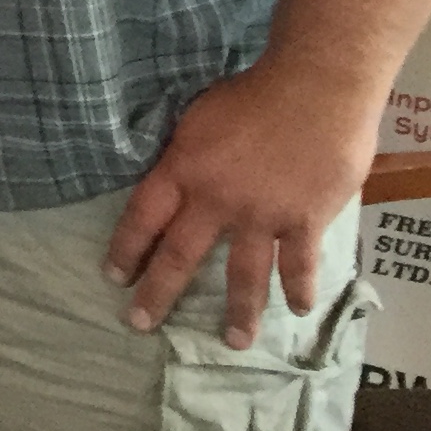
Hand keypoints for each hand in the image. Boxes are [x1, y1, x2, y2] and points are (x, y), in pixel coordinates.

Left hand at [103, 60, 382, 346]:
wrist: (316, 87)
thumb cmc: (253, 93)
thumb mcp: (198, 117)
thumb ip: (186, 155)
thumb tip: (175, 179)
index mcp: (184, 170)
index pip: (142, 217)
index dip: (126, 248)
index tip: (114, 275)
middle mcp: (218, 201)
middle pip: (181, 254)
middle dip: (159, 292)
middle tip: (142, 323)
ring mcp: (264, 215)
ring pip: (244, 274)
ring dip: (238, 312)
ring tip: (233, 342)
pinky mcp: (306, 220)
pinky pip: (299, 264)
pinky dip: (300, 288)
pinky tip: (299, 311)